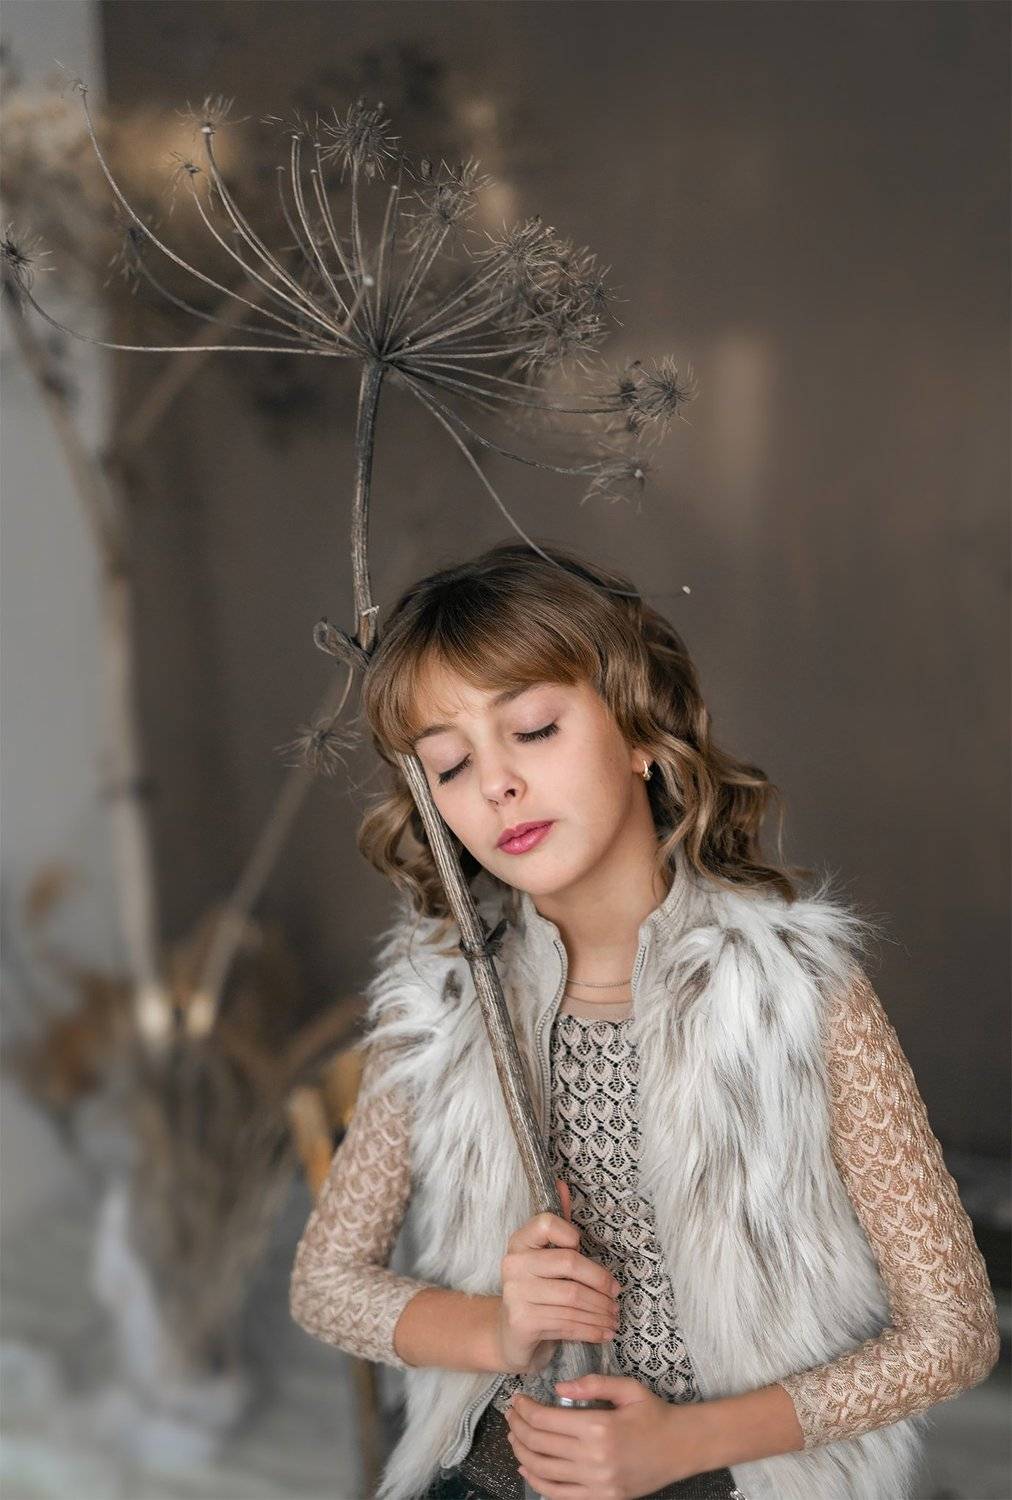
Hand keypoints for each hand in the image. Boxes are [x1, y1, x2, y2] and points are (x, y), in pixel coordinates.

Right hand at [495, 1179, 621, 1374]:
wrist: (509, 1335)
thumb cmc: (535, 1291)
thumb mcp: (544, 1258)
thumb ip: (557, 1225)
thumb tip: (562, 1183)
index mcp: (519, 1242)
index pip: (547, 1223)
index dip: (570, 1233)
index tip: (583, 1246)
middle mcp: (514, 1264)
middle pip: (569, 1262)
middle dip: (600, 1281)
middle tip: (616, 1294)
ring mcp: (516, 1294)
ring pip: (573, 1298)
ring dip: (601, 1310)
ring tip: (614, 1316)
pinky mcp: (523, 1322)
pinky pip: (567, 1323)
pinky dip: (591, 1329)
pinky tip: (604, 1332)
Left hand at [504, 1373, 708, 1498]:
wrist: (680, 1447)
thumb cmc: (653, 1414)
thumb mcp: (628, 1388)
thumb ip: (593, 1383)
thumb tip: (558, 1388)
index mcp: (599, 1427)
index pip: (545, 1420)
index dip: (525, 1409)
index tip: (517, 1400)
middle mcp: (594, 1458)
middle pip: (539, 1444)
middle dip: (518, 1428)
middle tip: (511, 1415)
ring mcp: (596, 1483)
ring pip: (544, 1471)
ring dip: (522, 1452)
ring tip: (514, 1437)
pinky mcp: (601, 1498)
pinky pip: (559, 1494)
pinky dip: (537, 1483)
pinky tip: (527, 1468)